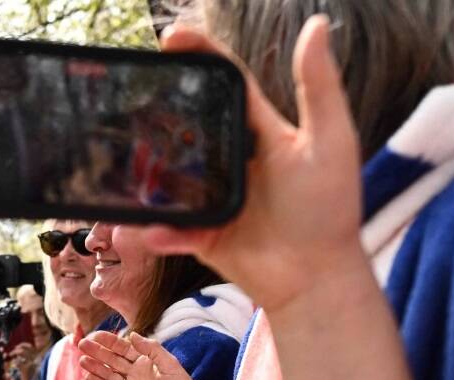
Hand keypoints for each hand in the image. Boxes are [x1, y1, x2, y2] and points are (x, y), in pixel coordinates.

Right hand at [78, 331, 208, 379]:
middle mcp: (135, 372)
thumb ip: (152, 349)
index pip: (124, 348)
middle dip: (98, 352)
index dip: (109, 341)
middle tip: (83, 344)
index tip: (96, 335)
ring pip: (108, 375)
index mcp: (146, 361)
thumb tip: (132, 335)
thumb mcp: (171, 365)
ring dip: (95, 367)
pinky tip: (88, 377)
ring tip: (82, 360)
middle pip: (112, 359)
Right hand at [138, 18, 364, 316]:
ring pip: (169, 176)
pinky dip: (161, 231)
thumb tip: (318, 23)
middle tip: (130, 98)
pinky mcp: (202, 233)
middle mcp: (233, 158)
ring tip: (124, 165)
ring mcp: (214, 196)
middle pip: (187, 124)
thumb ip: (319, 86)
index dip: (199, 55)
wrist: (316, 279)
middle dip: (157, 111)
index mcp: (261, 130)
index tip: (169, 38)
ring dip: (146, 172)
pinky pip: (172, 227)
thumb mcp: (330, 140)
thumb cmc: (330, 209)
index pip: (226, 82)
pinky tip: (154, 231)